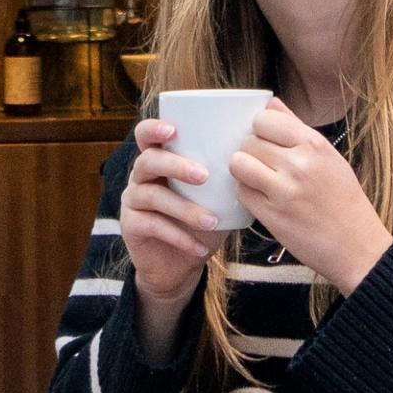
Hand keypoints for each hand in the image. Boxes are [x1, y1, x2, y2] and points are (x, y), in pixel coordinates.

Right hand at [116, 118, 224, 360]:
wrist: (180, 264)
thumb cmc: (201, 221)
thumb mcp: (215, 196)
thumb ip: (226, 174)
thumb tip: (261, 154)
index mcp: (159, 160)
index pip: (146, 134)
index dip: (154, 127)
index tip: (174, 128)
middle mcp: (141, 176)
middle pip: (149, 160)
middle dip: (176, 165)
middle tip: (204, 175)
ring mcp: (132, 201)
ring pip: (153, 196)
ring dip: (185, 209)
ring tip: (212, 220)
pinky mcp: (131, 226)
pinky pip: (154, 226)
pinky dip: (180, 237)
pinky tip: (200, 247)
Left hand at [225, 103, 392, 300]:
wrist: (358, 247)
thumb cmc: (345, 201)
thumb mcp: (329, 157)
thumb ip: (296, 128)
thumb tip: (270, 103)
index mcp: (314, 145)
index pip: (264, 119)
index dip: (260, 129)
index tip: (266, 140)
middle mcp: (299, 164)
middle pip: (248, 142)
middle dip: (250, 151)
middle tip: (262, 164)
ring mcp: (284, 191)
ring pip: (239, 164)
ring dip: (243, 171)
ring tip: (258, 179)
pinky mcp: (272, 217)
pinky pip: (242, 193)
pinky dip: (247, 193)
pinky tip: (261, 198)